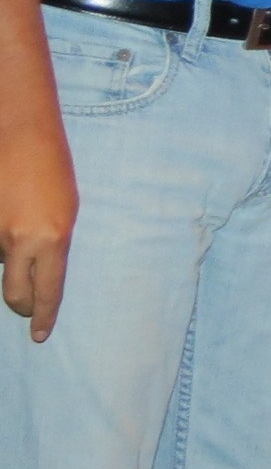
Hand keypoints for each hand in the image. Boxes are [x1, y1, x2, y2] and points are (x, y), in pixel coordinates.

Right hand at [0, 112, 76, 339]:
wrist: (20, 133)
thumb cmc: (52, 167)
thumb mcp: (66, 210)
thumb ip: (53, 245)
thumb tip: (38, 274)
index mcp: (53, 238)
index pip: (49, 292)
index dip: (43, 317)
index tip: (40, 335)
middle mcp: (20, 242)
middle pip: (16, 295)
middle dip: (23, 305)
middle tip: (29, 307)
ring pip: (0, 266)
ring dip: (9, 259)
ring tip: (21, 224)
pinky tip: (8, 215)